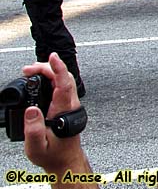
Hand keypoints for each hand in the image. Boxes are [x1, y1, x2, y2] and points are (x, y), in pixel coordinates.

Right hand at [23, 54, 86, 174]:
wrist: (65, 160)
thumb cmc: (53, 154)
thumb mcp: (37, 147)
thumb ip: (33, 130)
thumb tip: (31, 110)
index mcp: (64, 110)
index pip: (64, 84)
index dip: (59, 68)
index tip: (52, 56)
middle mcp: (70, 104)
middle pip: (64, 77)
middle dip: (48, 67)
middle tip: (28, 68)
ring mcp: (70, 104)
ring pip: (64, 80)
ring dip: (49, 72)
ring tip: (31, 71)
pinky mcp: (67, 105)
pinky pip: (61, 86)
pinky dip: (51, 78)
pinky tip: (41, 80)